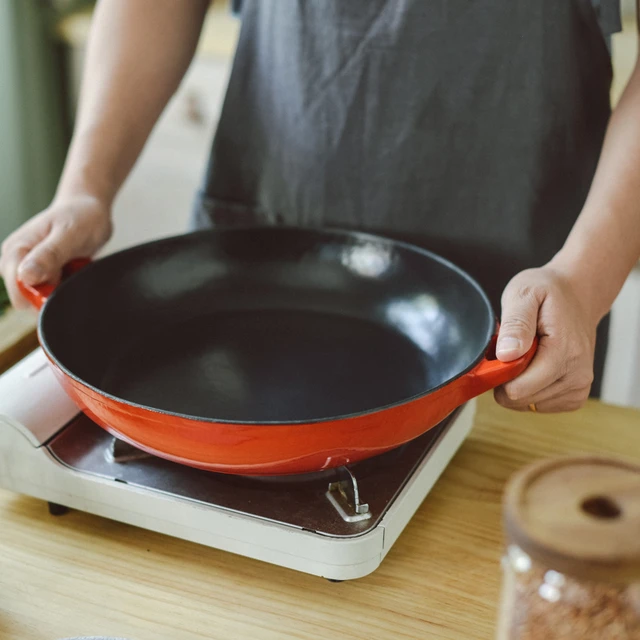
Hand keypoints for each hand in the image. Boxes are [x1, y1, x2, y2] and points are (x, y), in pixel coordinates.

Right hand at [0, 195, 111, 308]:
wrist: (89, 208)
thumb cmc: (80, 216)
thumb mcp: (69, 234)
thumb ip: (49, 255)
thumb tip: (26, 277)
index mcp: (15, 250)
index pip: (19, 292)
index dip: (43, 295)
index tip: (63, 282)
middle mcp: (15, 261)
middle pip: (29, 298)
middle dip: (53, 292)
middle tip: (70, 269)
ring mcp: (26, 268)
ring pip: (41, 297)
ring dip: (61, 288)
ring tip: (72, 267)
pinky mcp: (39, 273)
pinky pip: (51, 291)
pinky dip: (65, 285)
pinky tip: (72, 270)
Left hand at [494, 266, 596, 412]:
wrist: (578, 295)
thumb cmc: (549, 293)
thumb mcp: (525, 294)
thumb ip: (516, 324)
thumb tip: (506, 354)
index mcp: (564, 352)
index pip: (519, 389)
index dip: (498, 374)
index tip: (498, 353)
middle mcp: (577, 375)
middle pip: (520, 399)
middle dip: (506, 378)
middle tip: (511, 350)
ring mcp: (579, 388)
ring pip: (527, 404)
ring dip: (517, 383)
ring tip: (525, 354)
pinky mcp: (575, 395)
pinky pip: (538, 405)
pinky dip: (529, 389)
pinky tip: (533, 365)